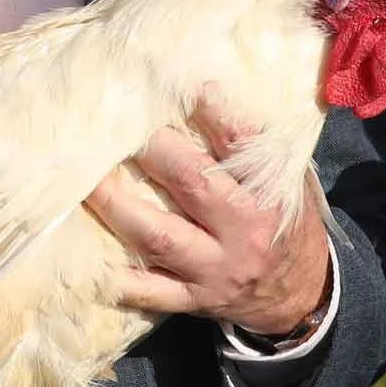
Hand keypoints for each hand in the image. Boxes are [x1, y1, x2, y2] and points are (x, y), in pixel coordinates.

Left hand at [85, 94, 332, 335]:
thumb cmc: (285, 223)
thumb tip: (206, 97)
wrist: (301, 295)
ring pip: (158, 236)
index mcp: (271, 196)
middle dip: (153, 151)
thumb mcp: (290, 182)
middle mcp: (243, 234)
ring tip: (87, 178)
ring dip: (116, 204)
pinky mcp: (192, 300)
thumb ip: (256, 148)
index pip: (243, 145)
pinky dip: (116, 275)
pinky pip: (147, 290)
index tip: (189, 86)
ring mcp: (215, 271)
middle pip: (192, 184)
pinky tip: (85, 252)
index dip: (215, 112)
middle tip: (120, 124)